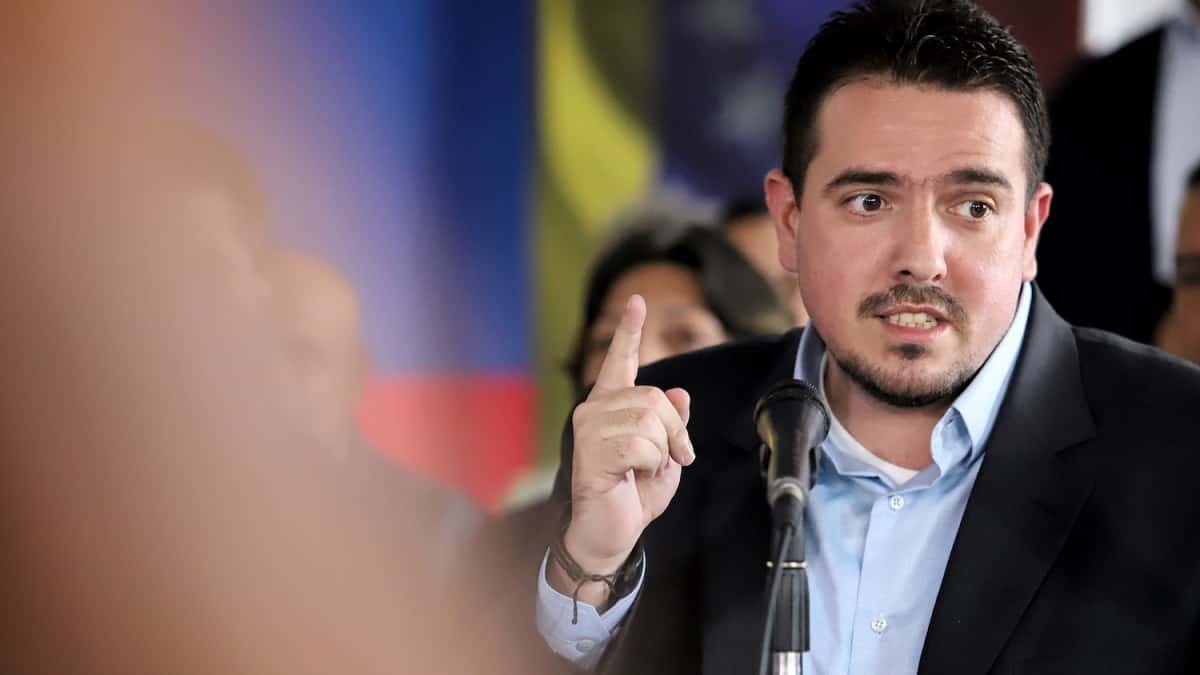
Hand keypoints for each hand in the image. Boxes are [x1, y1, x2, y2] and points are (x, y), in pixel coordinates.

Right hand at [550, 295, 693, 605]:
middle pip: (654, 399)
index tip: (637, 300)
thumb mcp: (665, 455)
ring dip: (662, 452)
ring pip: (650, 421)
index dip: (629, 331)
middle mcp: (594, 410)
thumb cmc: (634, 496)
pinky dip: (651, 465)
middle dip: (675, 433)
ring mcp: (589, 428)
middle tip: (671, 459)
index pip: (620, 361)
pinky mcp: (591, 451)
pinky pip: (642, 444)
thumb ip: (671, 424)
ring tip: (645, 471)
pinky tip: (634, 477)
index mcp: (611, 406)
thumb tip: (678, 394)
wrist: (611, 534)